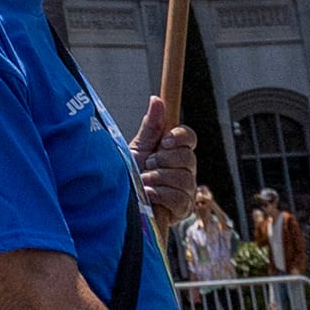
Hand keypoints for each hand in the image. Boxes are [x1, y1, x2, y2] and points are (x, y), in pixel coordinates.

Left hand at [130, 95, 197, 225]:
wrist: (120, 202)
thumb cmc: (130, 175)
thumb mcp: (138, 147)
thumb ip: (151, 126)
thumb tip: (157, 100)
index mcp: (174, 152)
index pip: (189, 137)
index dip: (180, 137)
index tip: (165, 140)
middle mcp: (185, 170)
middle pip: (188, 157)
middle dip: (164, 160)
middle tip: (148, 164)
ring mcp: (186, 190)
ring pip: (183, 178)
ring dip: (158, 178)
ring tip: (144, 181)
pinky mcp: (183, 209)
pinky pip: (179, 197)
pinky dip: (160, 194)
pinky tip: (148, 194)